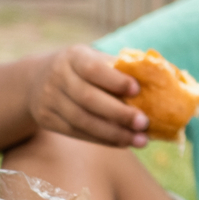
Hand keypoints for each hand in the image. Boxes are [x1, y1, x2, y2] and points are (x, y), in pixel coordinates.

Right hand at [29, 45, 148, 146]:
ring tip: (140, 140)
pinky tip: (124, 143)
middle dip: (118, 113)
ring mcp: (49, 99)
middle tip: (145, 123)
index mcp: (74, 57)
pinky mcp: (47, 119)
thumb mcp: (95, 59)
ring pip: (82, 120)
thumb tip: (162, 80)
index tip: (137, 90)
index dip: (115, 80)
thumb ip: (122, 68)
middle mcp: (58, 77)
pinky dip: (103, 140)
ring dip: (114, 133)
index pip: (93, 68)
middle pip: (87, 98)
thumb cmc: (83, 69)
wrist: (36, 79)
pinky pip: (77, 133)